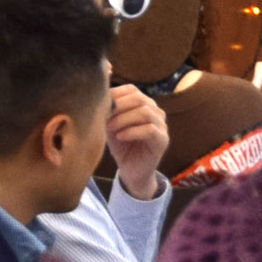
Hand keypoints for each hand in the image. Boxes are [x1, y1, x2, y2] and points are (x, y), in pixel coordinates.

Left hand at [107, 84, 170, 199]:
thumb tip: (99, 96)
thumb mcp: (111, 125)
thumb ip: (109, 111)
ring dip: (124, 119)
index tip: (101, 104)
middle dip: (119, 106)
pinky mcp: (163, 140)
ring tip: (110, 128)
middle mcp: (156, 112)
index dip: (115, 94)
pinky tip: (120, 137)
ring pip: (145, 112)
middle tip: (104, 117)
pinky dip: (131, 131)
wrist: (131, 171)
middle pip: (139, 98)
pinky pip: (149, 130)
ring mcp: (162, 125)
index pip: (132, 90)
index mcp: (144, 104)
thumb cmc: (121, 146)